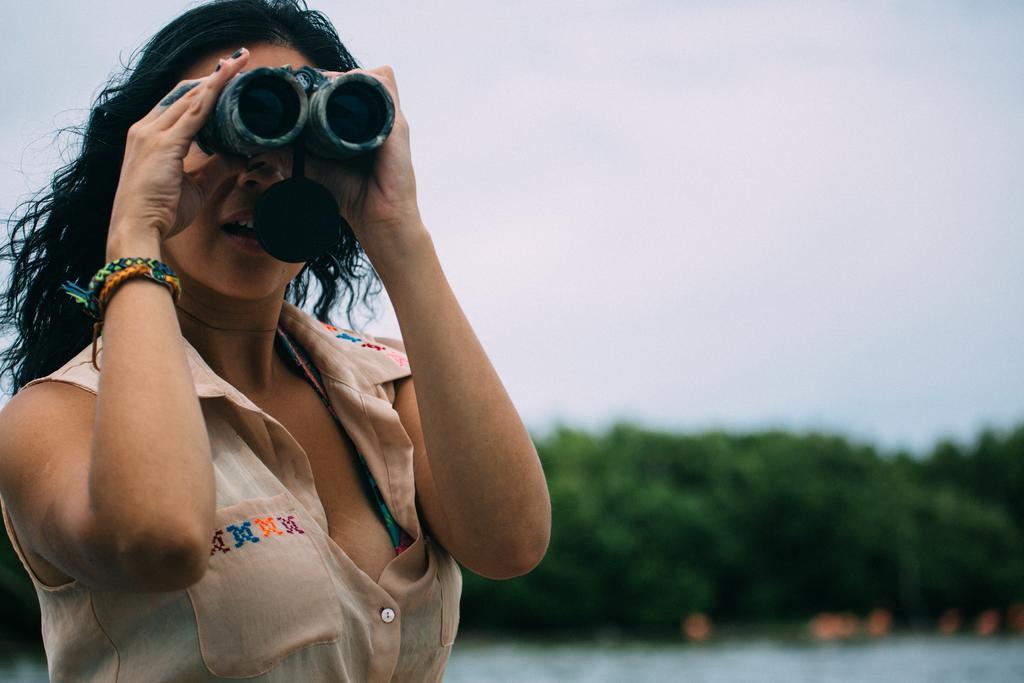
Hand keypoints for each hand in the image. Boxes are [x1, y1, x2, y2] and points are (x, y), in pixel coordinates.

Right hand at [107, 48, 251, 246]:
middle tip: (239, 62)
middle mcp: (145, 129)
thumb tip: (240, 156)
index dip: (202, 89)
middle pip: (184, 93)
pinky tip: (228, 81)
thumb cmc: (160, 212)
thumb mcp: (196, 186)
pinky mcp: (163, 143)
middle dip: (213, 77)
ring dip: (217, 79)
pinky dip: (213, 94)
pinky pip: (194, 112)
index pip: (177, 104)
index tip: (225, 77)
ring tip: (239, 64)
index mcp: (148, 137)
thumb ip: (216, 167)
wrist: (136, 230)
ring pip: (190, 97)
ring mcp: (151, 133)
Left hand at [303, 66, 425, 261]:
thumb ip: (290, 152)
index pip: (346, 87)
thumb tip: (259, 141)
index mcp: (360, 125)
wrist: (376, 218)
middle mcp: (377, 119)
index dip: (324, 79)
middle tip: (308, 84)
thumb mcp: (312, 167)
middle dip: (333, 75)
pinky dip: (365, 81)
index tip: (299, 83)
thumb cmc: (350, 195)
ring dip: (349, 76)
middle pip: (358, 78)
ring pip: (373, 76)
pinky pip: (385, 86)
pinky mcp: (397, 125)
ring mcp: (389, 119)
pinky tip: (344, 91)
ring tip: (326, 88)